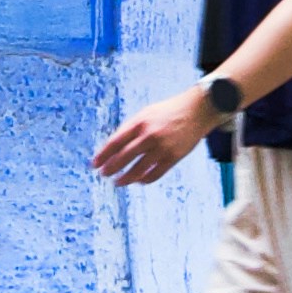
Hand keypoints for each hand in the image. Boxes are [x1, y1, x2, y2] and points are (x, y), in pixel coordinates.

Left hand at [92, 88, 217, 186]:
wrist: (196, 110)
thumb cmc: (168, 111)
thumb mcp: (146, 113)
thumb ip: (131, 128)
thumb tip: (113, 146)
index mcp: (139, 123)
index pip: (115, 142)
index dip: (103, 155)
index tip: (94, 164)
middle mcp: (149, 135)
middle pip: (124, 157)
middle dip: (110, 168)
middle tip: (103, 174)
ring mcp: (162, 148)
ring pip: (138, 169)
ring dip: (125, 178)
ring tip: (117, 182)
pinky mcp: (174, 157)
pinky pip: (155, 174)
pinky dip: (145, 180)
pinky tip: (138, 181)